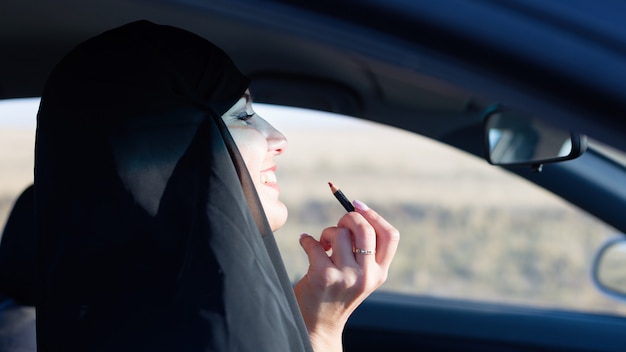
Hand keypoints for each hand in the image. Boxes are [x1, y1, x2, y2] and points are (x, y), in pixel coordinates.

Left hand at [294, 200, 399, 351]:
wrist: (317, 325)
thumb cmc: (336, 294)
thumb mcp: (359, 276)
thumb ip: (363, 252)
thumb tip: (354, 213)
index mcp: (379, 273)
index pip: (390, 236)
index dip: (374, 216)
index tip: (358, 206)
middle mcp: (366, 276)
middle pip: (365, 229)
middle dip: (348, 218)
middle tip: (338, 225)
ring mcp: (346, 276)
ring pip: (339, 233)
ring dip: (327, 233)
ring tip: (322, 244)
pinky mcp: (324, 276)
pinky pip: (315, 243)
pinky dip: (307, 240)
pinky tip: (305, 243)